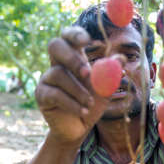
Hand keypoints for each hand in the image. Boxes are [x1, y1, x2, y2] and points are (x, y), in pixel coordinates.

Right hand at [35, 27, 108, 145]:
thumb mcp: (105, 89)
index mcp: (73, 57)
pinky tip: (84, 111)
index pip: (68, 36)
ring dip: (78, 90)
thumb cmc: (91, 104)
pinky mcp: (42, 95)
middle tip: (87, 73)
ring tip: (90, 103)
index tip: (86, 40)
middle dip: (71, 58)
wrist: (79, 128)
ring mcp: (47, 79)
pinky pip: (55, 94)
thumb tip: (121, 59)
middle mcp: (57, 64)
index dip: (74, 34)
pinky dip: (72, 104)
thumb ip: (111, 74)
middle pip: (55, 46)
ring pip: (58, 74)